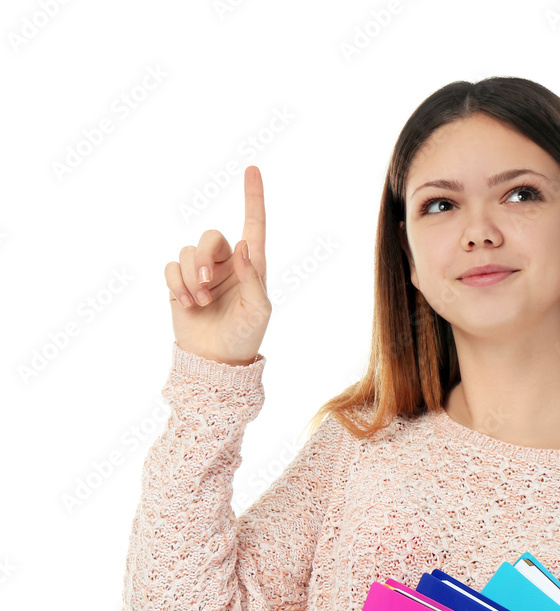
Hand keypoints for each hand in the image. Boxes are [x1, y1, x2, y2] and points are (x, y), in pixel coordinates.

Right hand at [164, 164, 270, 364]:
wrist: (216, 361)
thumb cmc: (244, 337)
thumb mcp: (258, 311)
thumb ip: (253, 278)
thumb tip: (243, 245)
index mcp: (250, 266)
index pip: (253, 226)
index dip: (253, 198)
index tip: (252, 169)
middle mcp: (225, 264)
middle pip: (209, 237)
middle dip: (203, 259)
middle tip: (206, 287)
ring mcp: (200, 273)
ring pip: (186, 253)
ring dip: (190, 279)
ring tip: (200, 303)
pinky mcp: (179, 283)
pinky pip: (170, 267)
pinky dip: (177, 285)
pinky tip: (187, 305)